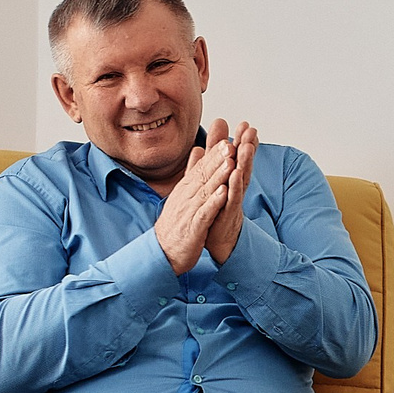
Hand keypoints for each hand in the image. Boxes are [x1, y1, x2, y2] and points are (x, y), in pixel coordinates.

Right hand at [153, 131, 233, 273]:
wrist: (163, 251)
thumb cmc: (176, 223)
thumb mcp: (182, 194)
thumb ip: (192, 172)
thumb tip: (199, 150)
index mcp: (185, 189)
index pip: (201, 169)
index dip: (214, 155)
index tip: (227, 141)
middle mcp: (186, 197)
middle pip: (203, 175)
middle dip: (217, 160)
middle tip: (230, 145)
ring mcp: (189, 212)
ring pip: (205, 191)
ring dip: (218, 176)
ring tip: (230, 163)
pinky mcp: (194, 228)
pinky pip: (205, 213)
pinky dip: (214, 202)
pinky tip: (224, 193)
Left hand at [204, 119, 258, 265]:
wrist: (217, 240)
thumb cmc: (216, 211)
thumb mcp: (213, 184)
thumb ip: (210, 164)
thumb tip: (205, 146)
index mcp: (230, 180)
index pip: (237, 157)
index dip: (241, 140)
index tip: (245, 123)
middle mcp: (235, 188)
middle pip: (243, 163)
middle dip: (247, 145)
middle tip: (250, 129)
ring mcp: (233, 200)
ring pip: (240, 178)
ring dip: (245, 162)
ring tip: (246, 145)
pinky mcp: (228, 214)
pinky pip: (233, 198)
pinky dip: (234, 186)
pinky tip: (235, 174)